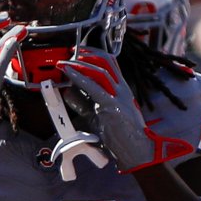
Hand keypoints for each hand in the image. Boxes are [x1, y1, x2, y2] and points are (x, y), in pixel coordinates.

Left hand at [57, 49, 191, 172]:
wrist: (135, 150)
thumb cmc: (118, 134)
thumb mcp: (97, 114)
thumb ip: (83, 104)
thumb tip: (68, 94)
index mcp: (121, 89)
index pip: (110, 64)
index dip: (94, 54)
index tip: (79, 51)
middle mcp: (122, 89)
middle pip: (106, 62)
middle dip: (87, 54)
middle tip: (71, 52)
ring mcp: (119, 96)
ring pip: (100, 71)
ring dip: (80, 64)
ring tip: (65, 62)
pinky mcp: (112, 106)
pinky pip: (94, 88)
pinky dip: (79, 78)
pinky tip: (69, 72)